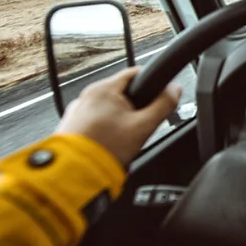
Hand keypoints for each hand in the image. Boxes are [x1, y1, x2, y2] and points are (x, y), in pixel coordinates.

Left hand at [56, 67, 181, 165]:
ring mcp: (76, 110)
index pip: (136, 73)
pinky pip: (94, 120)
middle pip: (122, 93)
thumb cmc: (104, 149)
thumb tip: (175, 90)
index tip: (160, 94)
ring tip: (122, 139)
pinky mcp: (70, 125)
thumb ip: (163, 105)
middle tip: (141, 125)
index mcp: (104, 89)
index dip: (153, 82)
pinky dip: (103, 128)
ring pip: (108, 108)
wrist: (74, 173)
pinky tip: (108, 143)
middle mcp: (87, 95)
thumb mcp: (143, 126)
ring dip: (118, 119)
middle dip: (135, 107)